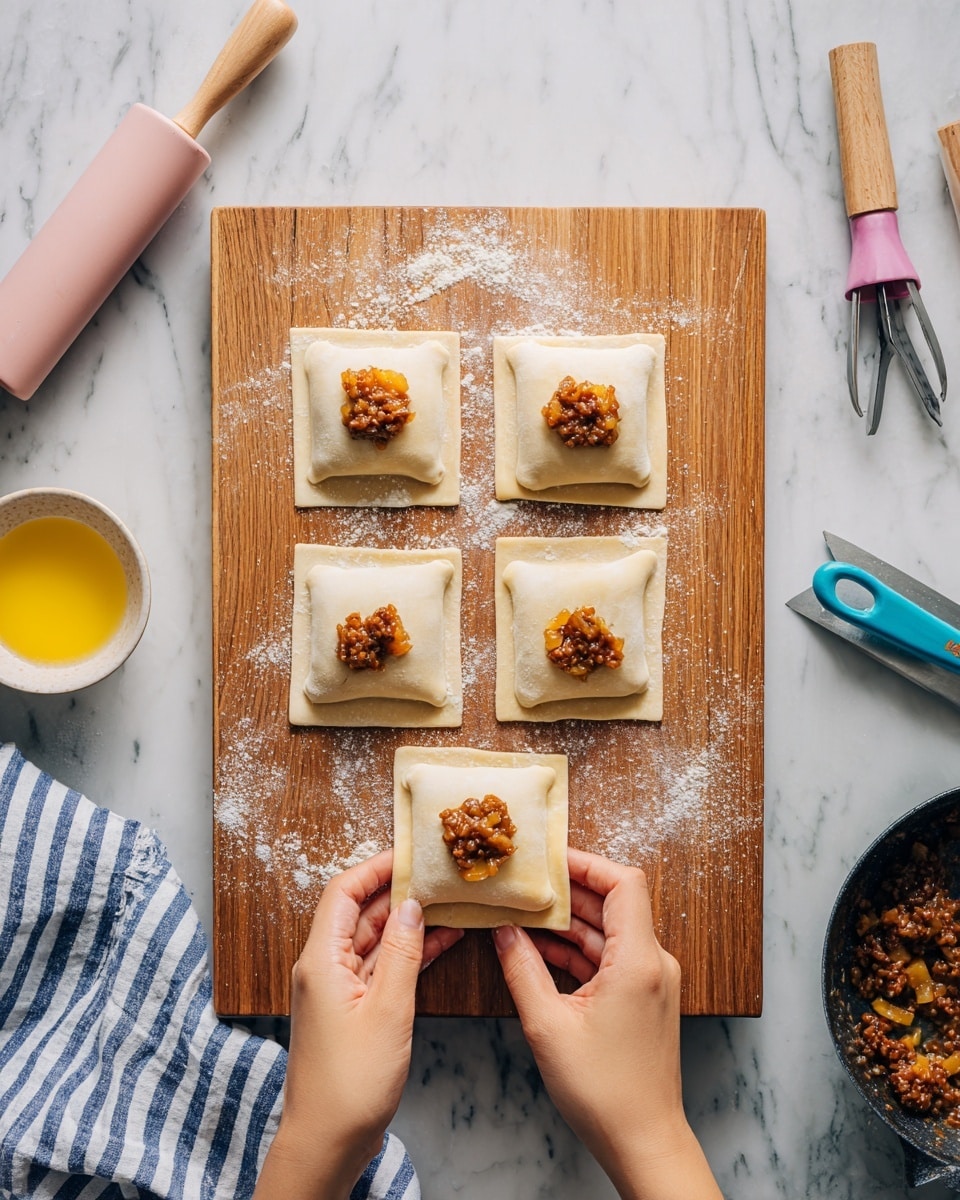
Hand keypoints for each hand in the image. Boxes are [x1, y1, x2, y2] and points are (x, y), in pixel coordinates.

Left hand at [254, 849, 462, 1199]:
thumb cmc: (350, 1083)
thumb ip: (401, 952)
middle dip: (397, 889)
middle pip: (359, 911)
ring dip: (407, 920)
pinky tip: (442, 940)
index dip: (375, 867)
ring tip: (448, 899)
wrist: (327, 1141)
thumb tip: (412, 904)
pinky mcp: (352, 1009)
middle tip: (437, 873)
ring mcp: (338, 988)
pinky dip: (407, 952)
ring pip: (373, 938)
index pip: (343, 890)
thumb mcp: (387, 1010)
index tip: (410, 853)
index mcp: (321, 958)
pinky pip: (380, 966)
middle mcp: (324, 966)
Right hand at [492, 848, 721, 1199]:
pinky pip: (612, 958)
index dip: (586, 863)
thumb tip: (502, 931)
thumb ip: (522, 969)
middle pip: (614, 903)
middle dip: (568, 891)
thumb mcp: (548, 1025)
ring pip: (610, 932)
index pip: (623, 882)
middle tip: (526, 883)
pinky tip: (541, 951)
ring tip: (524, 915)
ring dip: (570, 923)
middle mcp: (653, 963)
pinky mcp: (644, 998)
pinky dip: (579, 951)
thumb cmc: (603, 1091)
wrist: (643, 1141)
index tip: (548, 859)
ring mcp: (651, 981)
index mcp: (639, 960)